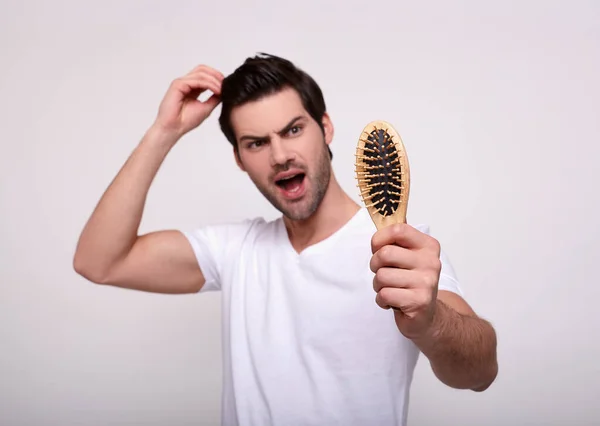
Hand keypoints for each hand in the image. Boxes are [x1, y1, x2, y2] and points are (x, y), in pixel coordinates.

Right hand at [153, 64, 223, 140]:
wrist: (173, 129)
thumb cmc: (185, 121)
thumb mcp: (206, 108)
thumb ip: (214, 98)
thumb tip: (224, 91)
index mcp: (192, 88)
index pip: (205, 74)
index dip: (217, 77)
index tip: (227, 86)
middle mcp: (186, 83)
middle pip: (202, 69)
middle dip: (216, 74)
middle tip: (226, 84)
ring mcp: (181, 82)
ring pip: (201, 73)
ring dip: (214, 80)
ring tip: (222, 89)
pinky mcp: (178, 84)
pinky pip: (197, 80)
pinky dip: (209, 84)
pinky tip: (216, 91)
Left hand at [369, 223, 441, 339]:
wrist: (426, 315)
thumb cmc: (410, 281)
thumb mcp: (407, 255)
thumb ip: (396, 238)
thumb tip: (380, 213)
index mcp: (428, 245)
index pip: (398, 230)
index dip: (379, 239)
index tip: (377, 248)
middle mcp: (431, 261)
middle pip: (385, 253)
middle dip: (375, 265)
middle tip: (383, 273)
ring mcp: (427, 282)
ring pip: (381, 276)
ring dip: (378, 286)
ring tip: (391, 289)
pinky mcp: (420, 302)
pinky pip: (385, 295)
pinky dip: (382, 300)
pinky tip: (394, 302)